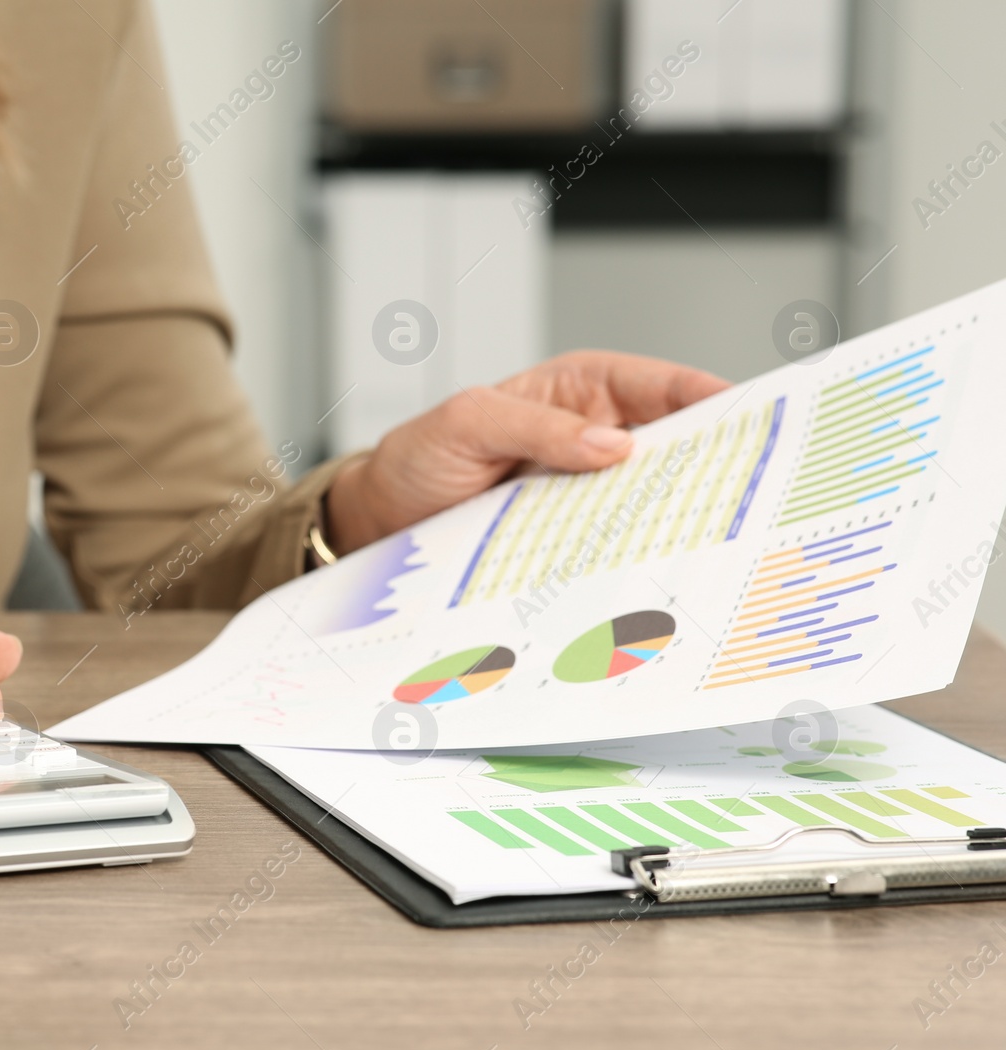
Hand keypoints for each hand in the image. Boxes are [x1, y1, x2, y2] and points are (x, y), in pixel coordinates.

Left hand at [323, 350, 728, 554]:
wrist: (381, 521)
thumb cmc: (417, 459)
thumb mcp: (466, 424)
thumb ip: (536, 426)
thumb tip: (613, 444)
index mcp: (579, 390)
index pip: (663, 385)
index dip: (716, 398)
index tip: (760, 422)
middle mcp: (592, 437)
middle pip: (676, 447)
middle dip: (717, 465)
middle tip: (757, 493)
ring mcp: (587, 490)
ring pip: (655, 500)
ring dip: (683, 518)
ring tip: (722, 540)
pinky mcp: (574, 536)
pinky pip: (621, 541)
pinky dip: (643, 553)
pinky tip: (663, 572)